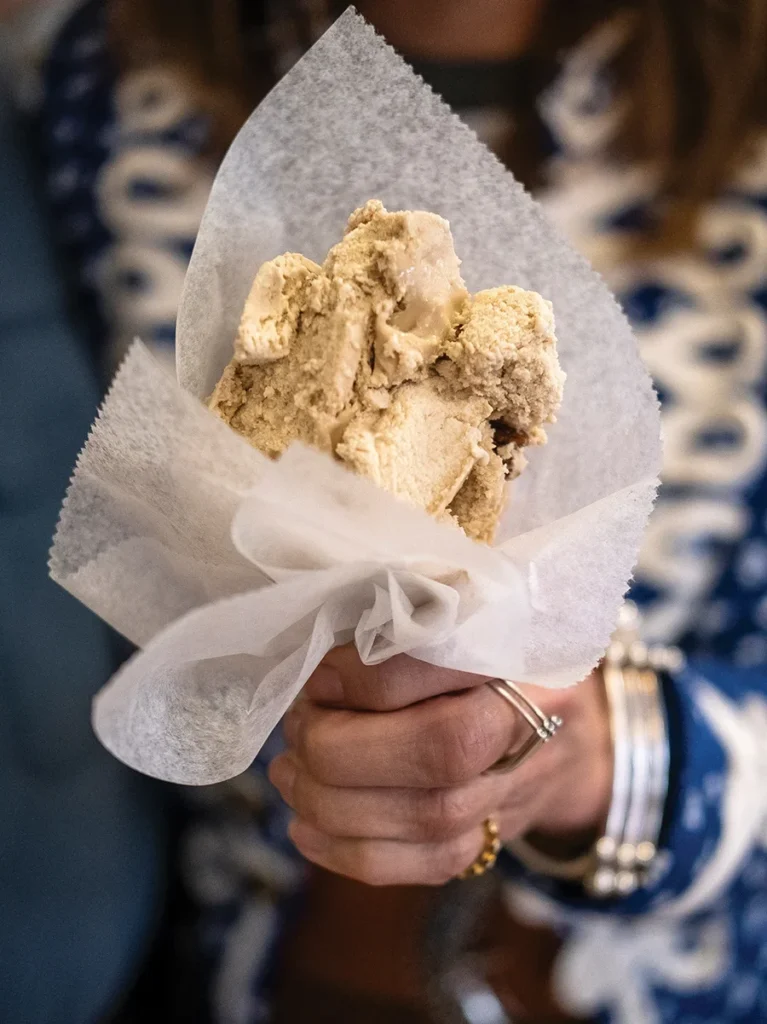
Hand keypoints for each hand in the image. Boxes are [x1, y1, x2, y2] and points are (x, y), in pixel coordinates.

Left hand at [269, 648, 611, 885]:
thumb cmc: (495, 656)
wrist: (573, 730)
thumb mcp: (461, 615)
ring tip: (288, 775)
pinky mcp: (498, 840)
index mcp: (524, 649)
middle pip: (441, 752)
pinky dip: (354, 854)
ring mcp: (521, 790)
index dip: (368, 679)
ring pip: (429, 818)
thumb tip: (319, 671)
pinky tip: (306, 830)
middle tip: (298, 728)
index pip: (446, 667)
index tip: (318, 678)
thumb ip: (403, 626)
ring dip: (335, 803)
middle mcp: (535, 722)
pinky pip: (429, 865)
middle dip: (342, 748)